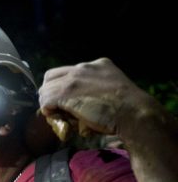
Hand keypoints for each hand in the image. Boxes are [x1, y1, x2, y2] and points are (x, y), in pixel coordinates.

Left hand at [38, 58, 159, 142]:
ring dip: (48, 103)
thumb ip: (95, 90)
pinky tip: (55, 116)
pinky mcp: (66, 92)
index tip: (62, 100)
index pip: (68, 72)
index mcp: (98, 65)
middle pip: (51, 77)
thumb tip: (78, 104)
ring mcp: (74, 78)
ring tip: (56, 115)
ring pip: (46, 89)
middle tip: (53, 108)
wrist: (134, 113)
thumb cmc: (127, 110)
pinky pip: (46, 100)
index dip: (61, 86)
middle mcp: (84, 67)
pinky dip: (47, 110)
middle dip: (50, 92)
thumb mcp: (112, 90)